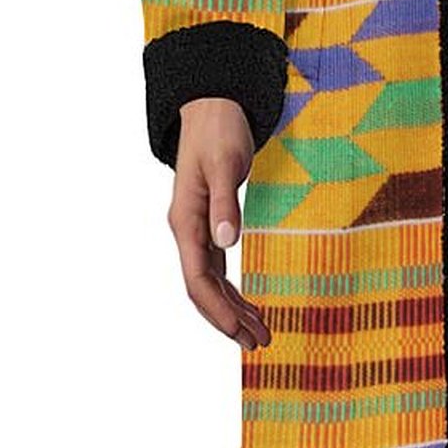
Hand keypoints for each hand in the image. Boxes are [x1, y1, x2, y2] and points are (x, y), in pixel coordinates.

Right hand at [166, 96, 271, 350]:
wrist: (213, 104)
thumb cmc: (219, 130)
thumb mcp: (225, 164)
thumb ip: (224, 204)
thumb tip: (226, 242)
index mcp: (186, 221)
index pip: (197, 280)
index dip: (217, 311)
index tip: (240, 334)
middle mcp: (187, 229)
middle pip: (203, 288)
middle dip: (228, 319)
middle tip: (261, 342)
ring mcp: (197, 227)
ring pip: (210, 280)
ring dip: (232, 307)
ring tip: (260, 331)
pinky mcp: (210, 220)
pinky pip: (217, 265)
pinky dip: (231, 287)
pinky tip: (248, 301)